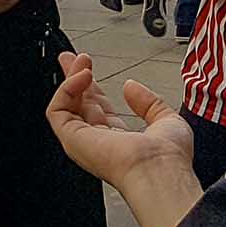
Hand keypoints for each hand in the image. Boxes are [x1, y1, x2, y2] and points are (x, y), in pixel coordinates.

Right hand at [46, 51, 194, 191]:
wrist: (161, 169)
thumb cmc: (168, 156)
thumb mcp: (166, 119)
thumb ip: (148, 103)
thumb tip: (130, 86)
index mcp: (120, 140)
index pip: (97, 109)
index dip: (92, 86)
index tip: (89, 67)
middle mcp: (99, 142)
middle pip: (77, 105)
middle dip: (74, 78)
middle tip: (74, 57)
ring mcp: (83, 141)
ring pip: (65, 105)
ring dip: (71, 78)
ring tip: (82, 60)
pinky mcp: (72, 138)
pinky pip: (57, 110)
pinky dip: (66, 88)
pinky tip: (82, 75)